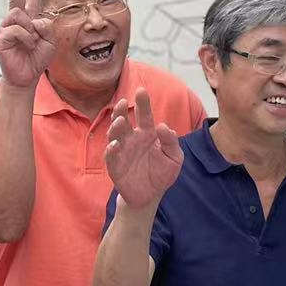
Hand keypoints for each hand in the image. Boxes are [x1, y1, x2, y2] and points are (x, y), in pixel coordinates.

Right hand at [0, 0, 55, 88]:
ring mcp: (7, 27)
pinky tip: (26, 46)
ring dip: (31, 30)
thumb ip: (46, 26)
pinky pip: (17, 29)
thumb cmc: (38, 59)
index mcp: (30, 19)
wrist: (27, 76)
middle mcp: (17, 20)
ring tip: (31, 42)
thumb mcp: (51, 41)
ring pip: (20, 14)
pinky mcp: (1, 36)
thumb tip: (32, 20)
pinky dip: (26, 38)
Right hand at [103, 88, 183, 207]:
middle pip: (123, 120)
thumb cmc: (162, 173)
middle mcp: (132, 139)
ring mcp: (121, 151)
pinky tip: (115, 144)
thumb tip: (163, 126)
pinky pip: (110, 155)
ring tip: (120, 121)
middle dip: (120, 110)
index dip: (142, 103)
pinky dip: (111, 149)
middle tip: (122, 101)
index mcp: (147, 134)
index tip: (141, 90)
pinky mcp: (115, 166)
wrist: (151, 195)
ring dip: (115, 127)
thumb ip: (171, 142)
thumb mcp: (174, 157)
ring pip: (114, 134)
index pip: (144, 115)